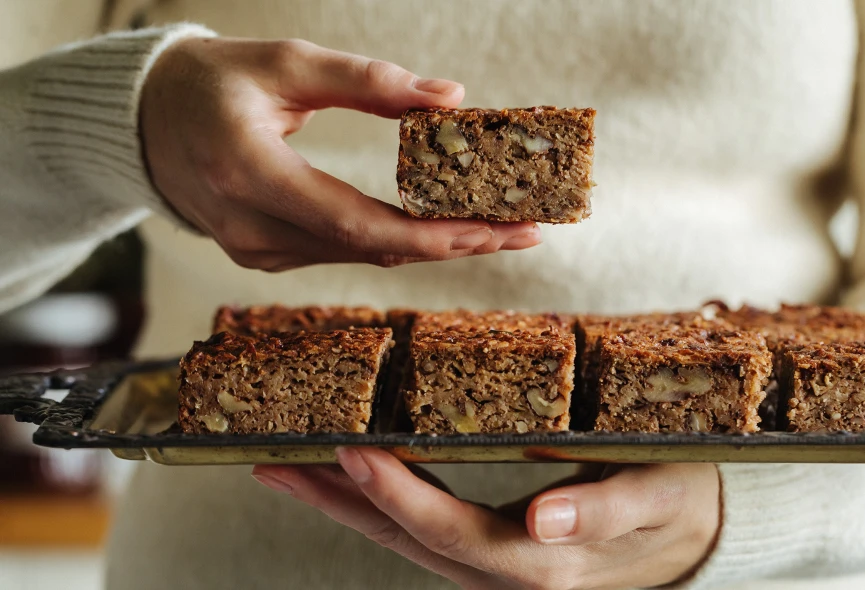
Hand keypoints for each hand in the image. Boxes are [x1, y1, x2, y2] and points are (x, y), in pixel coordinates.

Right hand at [140, 37, 539, 270]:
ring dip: (432, 244)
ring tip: (500, 228)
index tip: (499, 229)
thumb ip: (367, 81)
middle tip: (524, 233)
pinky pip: (341, 252)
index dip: (433, 234)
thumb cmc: (212, 82)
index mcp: (249, 172)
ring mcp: (254, 250)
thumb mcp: (286, 63)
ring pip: (361, 256)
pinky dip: (394, 241)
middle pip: (371, 248)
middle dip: (454, 243)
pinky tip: (440, 229)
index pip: (357, 222)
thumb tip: (450, 97)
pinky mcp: (262, 255)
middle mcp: (249, 226)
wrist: (144, 123)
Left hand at [251, 449, 721, 589]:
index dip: (401, 496)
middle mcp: (507, 577)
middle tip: (279, 459)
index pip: (456, 533)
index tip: (351, 452)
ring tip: (287, 466)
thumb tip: (546, 524)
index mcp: (546, 566)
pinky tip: (347, 477)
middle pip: (409, 542)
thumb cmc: (678, 499)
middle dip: (341, 503)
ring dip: (344, 505)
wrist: (691, 532)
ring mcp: (492, 569)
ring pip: (405, 541)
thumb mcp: (658, 495)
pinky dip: (378, 504)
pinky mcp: (488, 552)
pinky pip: (421, 532)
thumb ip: (605, 512)